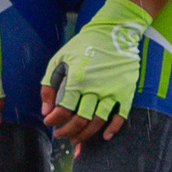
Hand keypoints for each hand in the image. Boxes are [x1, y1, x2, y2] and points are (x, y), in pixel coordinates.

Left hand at [41, 0, 151, 147]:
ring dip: (86, 134)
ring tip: (76, 138)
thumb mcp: (59, 59)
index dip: (54, 120)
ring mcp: (112, 91)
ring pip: (98, 122)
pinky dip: (113, 129)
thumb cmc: (83, 45)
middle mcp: (95, 88)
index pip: (63, 109)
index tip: (49, 122)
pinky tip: (105, 136)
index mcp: (77, 79)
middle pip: (80, 120)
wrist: (114, 32)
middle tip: (60, 134)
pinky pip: (121, 116)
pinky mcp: (125, 91)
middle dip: (67, 131)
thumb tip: (46, 109)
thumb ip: (49, 85)